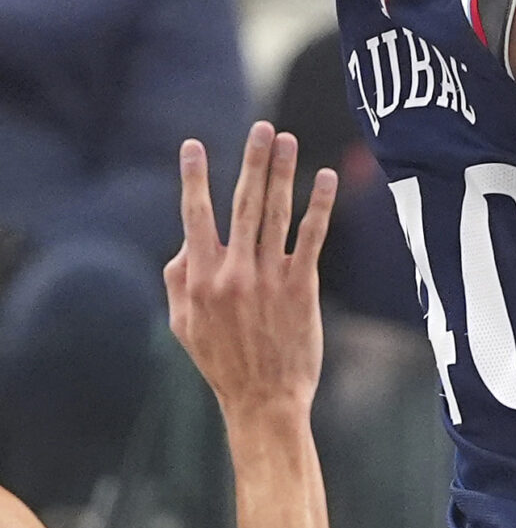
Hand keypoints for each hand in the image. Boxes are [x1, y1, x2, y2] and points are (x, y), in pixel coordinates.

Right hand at [165, 125, 334, 421]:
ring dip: (283, 173)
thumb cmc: (221, 361)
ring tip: (288, 140)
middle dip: (251, 162)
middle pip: (243, 205)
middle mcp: (234, 273)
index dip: (193, 179)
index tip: (192, 146)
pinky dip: (318, 205)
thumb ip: (178, 280)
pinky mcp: (301, 286)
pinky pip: (311, 236)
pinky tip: (325, 177)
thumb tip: (185, 241)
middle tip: (261, 127)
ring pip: (276, 214)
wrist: (263, 400)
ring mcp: (269, 278)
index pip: (195, 218)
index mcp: (201, 279)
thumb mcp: (183, 325)